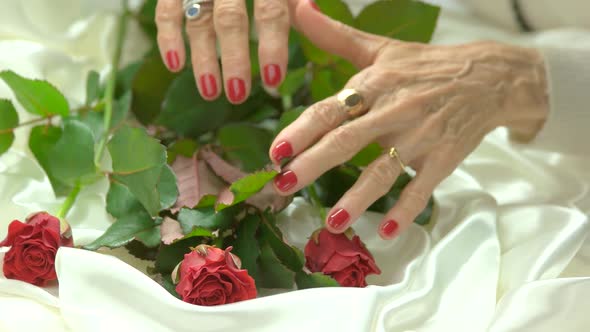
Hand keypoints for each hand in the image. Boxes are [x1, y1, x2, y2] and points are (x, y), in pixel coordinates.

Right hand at [155, 0, 290, 102]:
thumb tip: (315, 13)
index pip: (270, 9)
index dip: (272, 45)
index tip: (272, 80)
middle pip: (231, 17)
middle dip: (234, 59)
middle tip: (238, 95)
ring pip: (199, 18)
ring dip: (203, 58)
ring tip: (210, 92)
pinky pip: (167, 7)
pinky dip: (169, 35)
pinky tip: (174, 65)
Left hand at [271, 1, 548, 238]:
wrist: (487, 77)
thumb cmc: (425, 65)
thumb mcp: (380, 47)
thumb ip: (334, 35)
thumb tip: (296, 7)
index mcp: (374, 84)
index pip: (331, 108)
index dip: (302, 130)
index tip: (276, 151)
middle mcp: (393, 110)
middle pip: (349, 140)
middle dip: (315, 163)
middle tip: (285, 184)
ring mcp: (419, 137)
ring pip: (384, 170)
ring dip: (358, 197)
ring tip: (332, 221)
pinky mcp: (443, 158)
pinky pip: (422, 188)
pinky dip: (406, 210)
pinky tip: (387, 233)